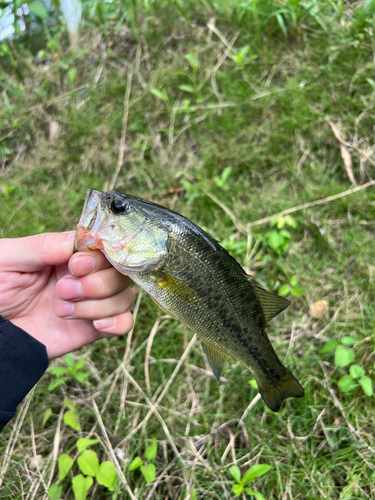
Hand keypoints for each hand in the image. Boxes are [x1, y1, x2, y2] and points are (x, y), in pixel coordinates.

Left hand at [0, 232, 133, 358]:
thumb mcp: (8, 259)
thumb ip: (43, 246)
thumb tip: (79, 239)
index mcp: (67, 254)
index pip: (104, 246)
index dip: (98, 256)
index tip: (75, 265)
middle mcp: (85, 276)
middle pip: (120, 272)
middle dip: (96, 283)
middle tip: (62, 290)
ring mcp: (91, 302)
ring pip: (124, 297)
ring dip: (97, 304)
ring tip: (61, 309)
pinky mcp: (92, 328)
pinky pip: (124, 323)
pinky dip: (118, 321)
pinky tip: (95, 324)